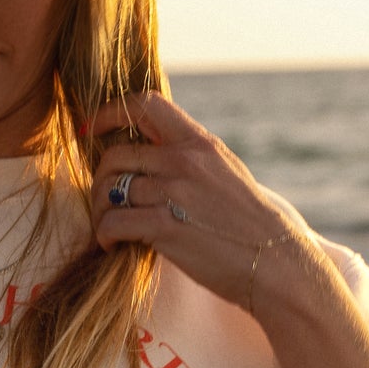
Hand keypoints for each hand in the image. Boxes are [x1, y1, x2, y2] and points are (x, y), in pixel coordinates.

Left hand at [89, 91, 368, 367]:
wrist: (276, 264)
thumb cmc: (251, 228)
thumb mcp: (227, 177)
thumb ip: (194, 163)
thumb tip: (159, 162)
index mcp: (200, 144)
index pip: (146, 104)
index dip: (111, 112)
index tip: (93, 129)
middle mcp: (184, 161)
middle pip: (116, 154)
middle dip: (100, 178)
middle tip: (103, 201)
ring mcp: (173, 193)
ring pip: (109, 189)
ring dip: (99, 211)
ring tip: (108, 228)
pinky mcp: (164, 228)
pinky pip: (112, 222)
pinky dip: (103, 234)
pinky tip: (111, 245)